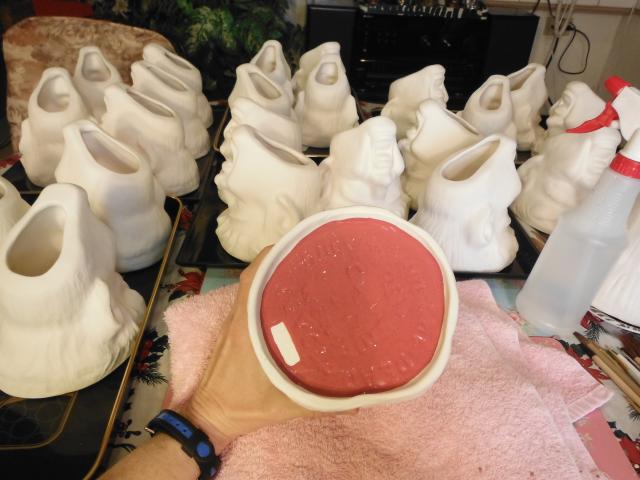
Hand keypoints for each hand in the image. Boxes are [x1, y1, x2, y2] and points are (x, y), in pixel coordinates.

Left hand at [181, 247, 319, 452]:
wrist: (211, 416)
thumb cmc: (244, 406)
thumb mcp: (287, 405)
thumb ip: (324, 403)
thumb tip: (360, 402)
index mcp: (248, 324)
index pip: (256, 276)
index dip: (275, 254)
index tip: (302, 246)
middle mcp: (240, 314)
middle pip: (258, 274)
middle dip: (284, 260)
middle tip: (316, 256)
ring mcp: (236, 320)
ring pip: (255, 285)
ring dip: (276, 273)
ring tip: (310, 270)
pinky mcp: (236, 328)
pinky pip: (252, 299)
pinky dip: (269, 291)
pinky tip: (294, 298)